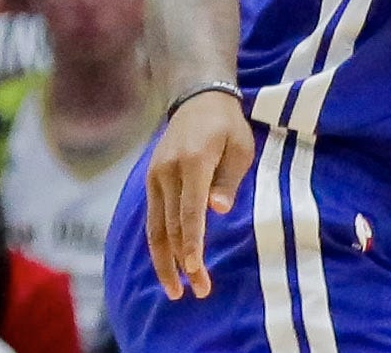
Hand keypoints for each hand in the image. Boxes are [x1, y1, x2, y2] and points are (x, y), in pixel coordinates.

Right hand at [148, 91, 257, 298]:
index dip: (191, 242)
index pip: (189, 211)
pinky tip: (167, 265)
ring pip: (155, 228)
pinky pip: (153, 219)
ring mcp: (155, 177)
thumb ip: (228, 181)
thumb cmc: (228, 127)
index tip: (194, 269)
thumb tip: (217, 211)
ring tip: (175, 290)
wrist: (198, 100)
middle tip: (197, 291)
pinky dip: (158, 245)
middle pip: (171, 226)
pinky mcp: (150, 181)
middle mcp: (168, 172)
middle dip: (182, 262)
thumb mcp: (240, 149)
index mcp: (193, 162)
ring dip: (164, 262)